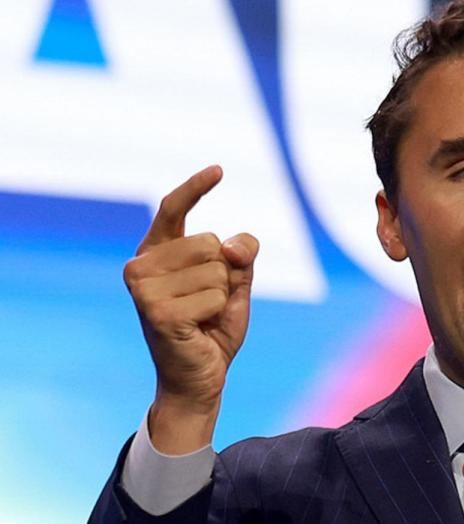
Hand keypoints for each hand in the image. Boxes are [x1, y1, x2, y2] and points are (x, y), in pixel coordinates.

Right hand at [122, 166, 258, 452]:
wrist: (198, 377)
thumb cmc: (212, 327)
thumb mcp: (235, 283)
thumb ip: (240, 255)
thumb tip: (230, 246)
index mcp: (155, 252)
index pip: (173, 209)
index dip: (196, 187)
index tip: (219, 169)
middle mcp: (140, 266)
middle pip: (210, 242)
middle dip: (224, 274)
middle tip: (207, 303)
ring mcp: (145, 290)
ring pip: (217, 270)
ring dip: (222, 296)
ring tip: (202, 317)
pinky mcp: (158, 312)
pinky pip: (216, 296)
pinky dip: (220, 313)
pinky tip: (200, 329)